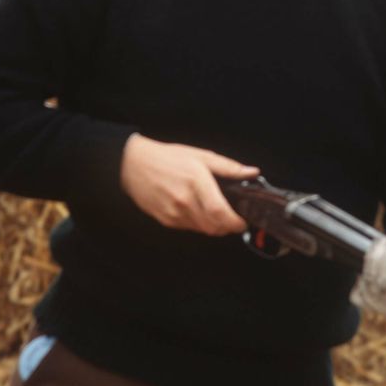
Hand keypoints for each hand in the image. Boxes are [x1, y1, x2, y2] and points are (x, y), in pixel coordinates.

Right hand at [120, 133, 259, 234]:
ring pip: (203, 230)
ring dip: (214, 227)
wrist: (133, 165)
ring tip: (216, 214)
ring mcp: (174, 213)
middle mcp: (185, 200)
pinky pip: (189, 228)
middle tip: (233, 220)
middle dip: (228, 227)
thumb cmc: (167, 158)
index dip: (235, 222)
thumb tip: (251, 172)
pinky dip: (199, 225)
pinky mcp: (166, 220)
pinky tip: (198, 212)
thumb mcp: (201, 155)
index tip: (243, 222)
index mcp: (196, 181)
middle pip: (214, 227)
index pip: (220, 212)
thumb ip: (228, 167)